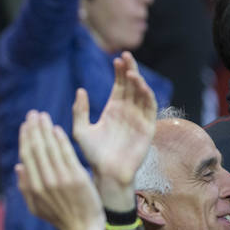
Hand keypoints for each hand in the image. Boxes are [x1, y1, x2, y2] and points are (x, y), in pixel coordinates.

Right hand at [16, 111, 104, 229]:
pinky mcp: (77, 177)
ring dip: (45, 129)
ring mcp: (61, 178)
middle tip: (32, 114)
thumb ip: (24, 187)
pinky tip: (57, 129)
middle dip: (33, 129)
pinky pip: (67, 154)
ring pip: (50, 148)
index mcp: (33, 186)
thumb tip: (18, 166)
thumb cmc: (59, 218)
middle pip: (37, 148)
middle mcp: (45, 180)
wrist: (82, 229)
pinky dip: (61, 140)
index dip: (25, 138)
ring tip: (43, 116)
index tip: (25, 125)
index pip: (27, 155)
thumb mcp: (35, 207)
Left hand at [72, 51, 155, 210]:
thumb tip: (80, 90)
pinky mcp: (147, 128)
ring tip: (131, 71)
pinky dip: (147, 96)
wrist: (106, 173)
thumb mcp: (81, 131)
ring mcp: (138, 119)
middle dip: (130, 70)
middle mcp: (127, 112)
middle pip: (132, 86)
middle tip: (126, 56)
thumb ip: (80, 111)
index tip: (116, 59)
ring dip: (139, 82)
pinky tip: (140, 86)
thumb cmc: (92, 155)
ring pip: (142, 95)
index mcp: (112, 110)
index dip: (119, 72)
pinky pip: (150, 109)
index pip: (119, 86)